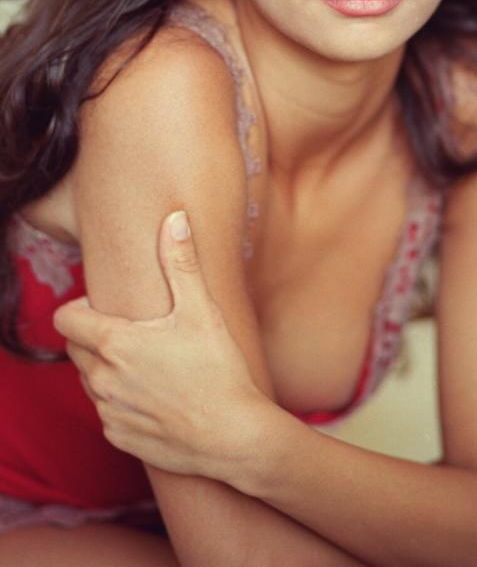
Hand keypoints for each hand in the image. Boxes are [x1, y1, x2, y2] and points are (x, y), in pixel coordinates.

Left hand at [53, 211, 272, 484]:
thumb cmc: (219, 369)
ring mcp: (108, 411)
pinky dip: (120, 400)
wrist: (233, 435)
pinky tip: (155, 394)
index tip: (108, 305)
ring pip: (89, 381)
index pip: (65, 318)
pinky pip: (106, 411)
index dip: (82, 306)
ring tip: (148, 361)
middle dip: (94, 335)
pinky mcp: (119, 437)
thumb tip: (175, 217)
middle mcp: (102, 380)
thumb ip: (181, 262)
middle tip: (135, 330)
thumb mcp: (203, 310)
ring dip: (106, 368)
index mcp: (114, 343)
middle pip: (75, 348)